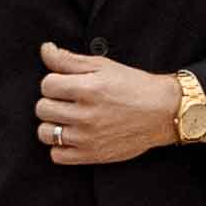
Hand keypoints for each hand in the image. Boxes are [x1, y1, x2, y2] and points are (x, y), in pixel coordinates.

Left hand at [35, 48, 187, 166]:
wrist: (162, 112)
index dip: (54, 82)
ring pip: (45, 133)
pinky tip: (72, 136)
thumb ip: (69, 59)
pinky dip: (60, 147)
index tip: (66, 85)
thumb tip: (45, 49)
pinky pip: (57, 156)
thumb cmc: (133, 86)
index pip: (46, 85)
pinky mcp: (92, 155)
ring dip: (52, 125)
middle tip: (68, 101)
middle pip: (42, 108)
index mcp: (88, 89)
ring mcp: (87, 138)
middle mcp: (86, 115)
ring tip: (67, 119)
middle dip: (52, 101)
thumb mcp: (103, 66)